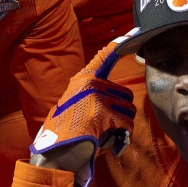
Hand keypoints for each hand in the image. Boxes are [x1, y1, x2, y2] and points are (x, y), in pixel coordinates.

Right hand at [30, 37, 134, 186]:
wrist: (56, 152)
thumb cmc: (63, 135)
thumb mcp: (72, 107)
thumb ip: (90, 100)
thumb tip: (116, 107)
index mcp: (81, 81)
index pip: (102, 59)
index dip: (117, 47)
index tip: (130, 34)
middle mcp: (90, 84)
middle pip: (125, 93)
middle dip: (121, 112)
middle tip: (107, 126)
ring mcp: (97, 96)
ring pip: (129, 109)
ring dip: (122, 126)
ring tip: (104, 134)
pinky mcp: (104, 112)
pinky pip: (127, 124)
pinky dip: (123, 137)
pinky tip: (110, 143)